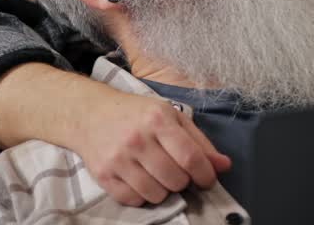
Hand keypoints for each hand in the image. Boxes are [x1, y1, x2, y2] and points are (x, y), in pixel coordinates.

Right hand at [70, 90, 231, 206]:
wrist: (89, 113)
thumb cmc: (136, 114)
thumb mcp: (170, 116)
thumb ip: (199, 142)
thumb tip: (224, 166)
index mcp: (158, 120)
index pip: (191, 158)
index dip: (205, 175)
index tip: (206, 179)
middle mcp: (137, 139)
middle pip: (175, 180)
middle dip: (182, 181)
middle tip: (176, 171)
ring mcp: (118, 159)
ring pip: (156, 195)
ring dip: (163, 190)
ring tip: (157, 174)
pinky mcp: (103, 175)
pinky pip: (134, 200)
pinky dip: (142, 195)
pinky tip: (140, 179)